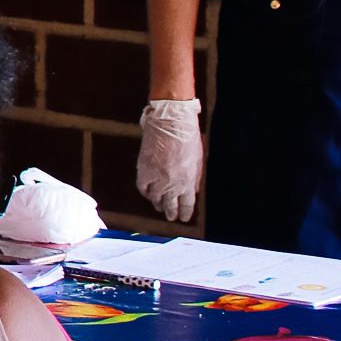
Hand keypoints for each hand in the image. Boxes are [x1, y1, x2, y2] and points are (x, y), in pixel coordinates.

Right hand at [136, 98, 203, 223]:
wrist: (170, 121)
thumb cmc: (188, 137)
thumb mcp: (198, 160)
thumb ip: (195, 178)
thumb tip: (194, 191)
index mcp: (188, 181)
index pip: (186, 204)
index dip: (184, 213)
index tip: (183, 218)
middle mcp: (171, 183)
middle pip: (169, 205)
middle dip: (171, 213)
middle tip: (171, 217)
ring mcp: (156, 177)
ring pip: (155, 199)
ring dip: (158, 204)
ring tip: (159, 206)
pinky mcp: (144, 170)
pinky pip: (143, 188)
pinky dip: (146, 192)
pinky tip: (148, 193)